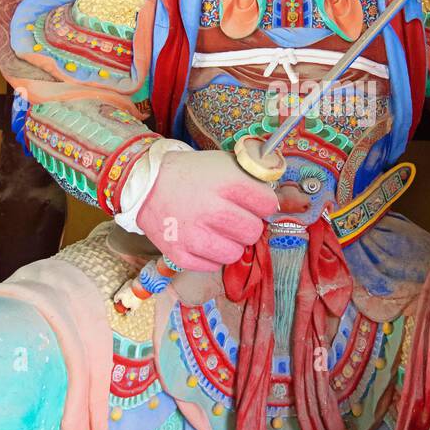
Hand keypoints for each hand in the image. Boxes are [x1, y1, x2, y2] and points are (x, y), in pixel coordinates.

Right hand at [137, 149, 277, 271]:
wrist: (146, 185)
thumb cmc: (192, 173)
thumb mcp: (224, 164)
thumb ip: (254, 180)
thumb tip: (282, 202)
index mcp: (226, 182)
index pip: (267, 204)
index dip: (263, 204)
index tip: (253, 203)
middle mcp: (211, 210)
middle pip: (253, 232)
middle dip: (247, 225)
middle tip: (234, 218)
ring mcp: (193, 235)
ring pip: (234, 253)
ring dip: (230, 243)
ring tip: (218, 231)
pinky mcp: (179, 254)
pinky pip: (212, 266)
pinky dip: (210, 256)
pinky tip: (202, 240)